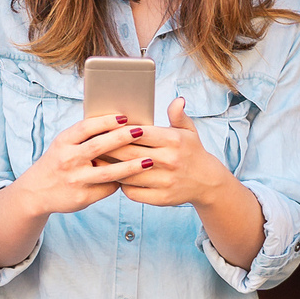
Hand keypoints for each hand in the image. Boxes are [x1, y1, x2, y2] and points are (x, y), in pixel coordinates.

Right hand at [9, 114, 148, 215]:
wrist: (36, 192)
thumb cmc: (58, 162)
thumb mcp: (63, 145)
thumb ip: (84, 136)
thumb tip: (118, 123)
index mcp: (63, 142)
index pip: (86, 127)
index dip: (106, 121)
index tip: (124, 116)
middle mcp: (68, 160)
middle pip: (99, 146)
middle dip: (122, 138)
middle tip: (142, 131)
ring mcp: (75, 180)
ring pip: (108, 172)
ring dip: (131, 166)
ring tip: (149, 161)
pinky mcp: (82, 197)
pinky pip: (108, 188)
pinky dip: (121, 182)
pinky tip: (132, 178)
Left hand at [106, 98, 241, 207]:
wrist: (207, 181)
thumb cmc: (191, 151)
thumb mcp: (189, 131)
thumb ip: (178, 116)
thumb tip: (178, 100)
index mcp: (174, 140)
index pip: (140, 133)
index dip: (120, 131)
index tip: (103, 128)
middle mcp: (170, 160)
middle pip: (130, 153)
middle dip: (108, 149)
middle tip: (92, 145)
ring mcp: (166, 181)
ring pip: (128, 174)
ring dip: (110, 168)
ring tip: (97, 161)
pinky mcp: (162, 198)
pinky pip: (133, 192)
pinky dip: (121, 186)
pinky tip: (114, 178)